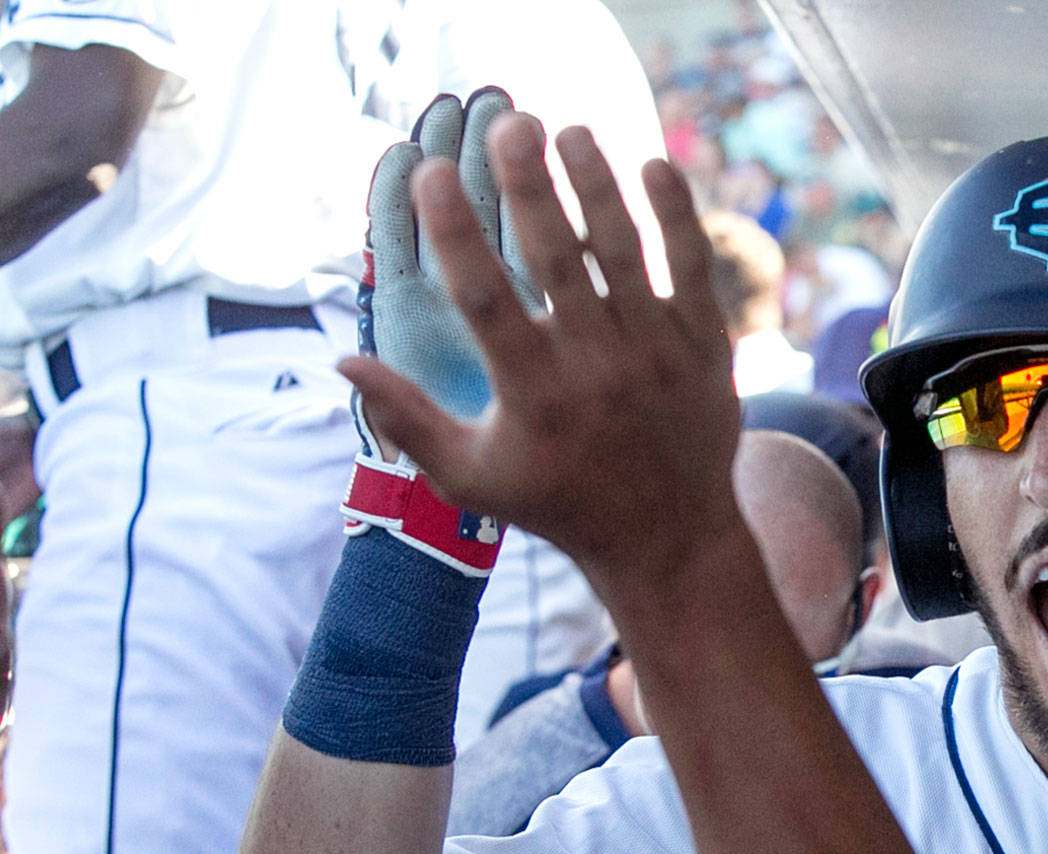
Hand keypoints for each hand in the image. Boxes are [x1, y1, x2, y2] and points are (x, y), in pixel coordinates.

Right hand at [339, 111, 742, 600]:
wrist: (669, 536)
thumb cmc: (558, 502)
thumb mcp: (473, 478)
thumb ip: (407, 421)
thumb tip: (341, 364)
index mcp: (534, 394)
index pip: (484, 299)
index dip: (455, 233)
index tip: (429, 174)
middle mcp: (597, 367)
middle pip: (557, 258)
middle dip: (530, 185)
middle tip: (509, 123)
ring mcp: (657, 352)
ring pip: (623, 251)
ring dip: (598, 183)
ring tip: (569, 130)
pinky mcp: (706, 345)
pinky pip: (692, 267)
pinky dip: (676, 215)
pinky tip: (652, 164)